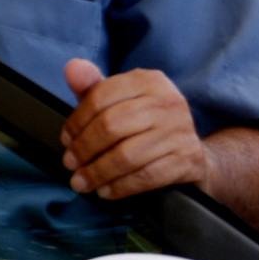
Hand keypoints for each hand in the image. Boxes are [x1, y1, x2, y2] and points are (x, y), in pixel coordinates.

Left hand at [60, 58, 209, 201]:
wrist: (191, 153)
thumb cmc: (148, 125)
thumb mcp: (123, 101)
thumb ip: (94, 87)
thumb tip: (72, 68)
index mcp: (149, 81)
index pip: (102, 96)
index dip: (77, 121)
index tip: (66, 140)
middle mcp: (168, 101)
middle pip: (111, 125)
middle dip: (84, 149)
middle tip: (70, 164)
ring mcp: (180, 131)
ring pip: (126, 155)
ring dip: (97, 172)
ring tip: (81, 182)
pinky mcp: (187, 159)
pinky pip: (145, 176)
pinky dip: (120, 187)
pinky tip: (105, 191)